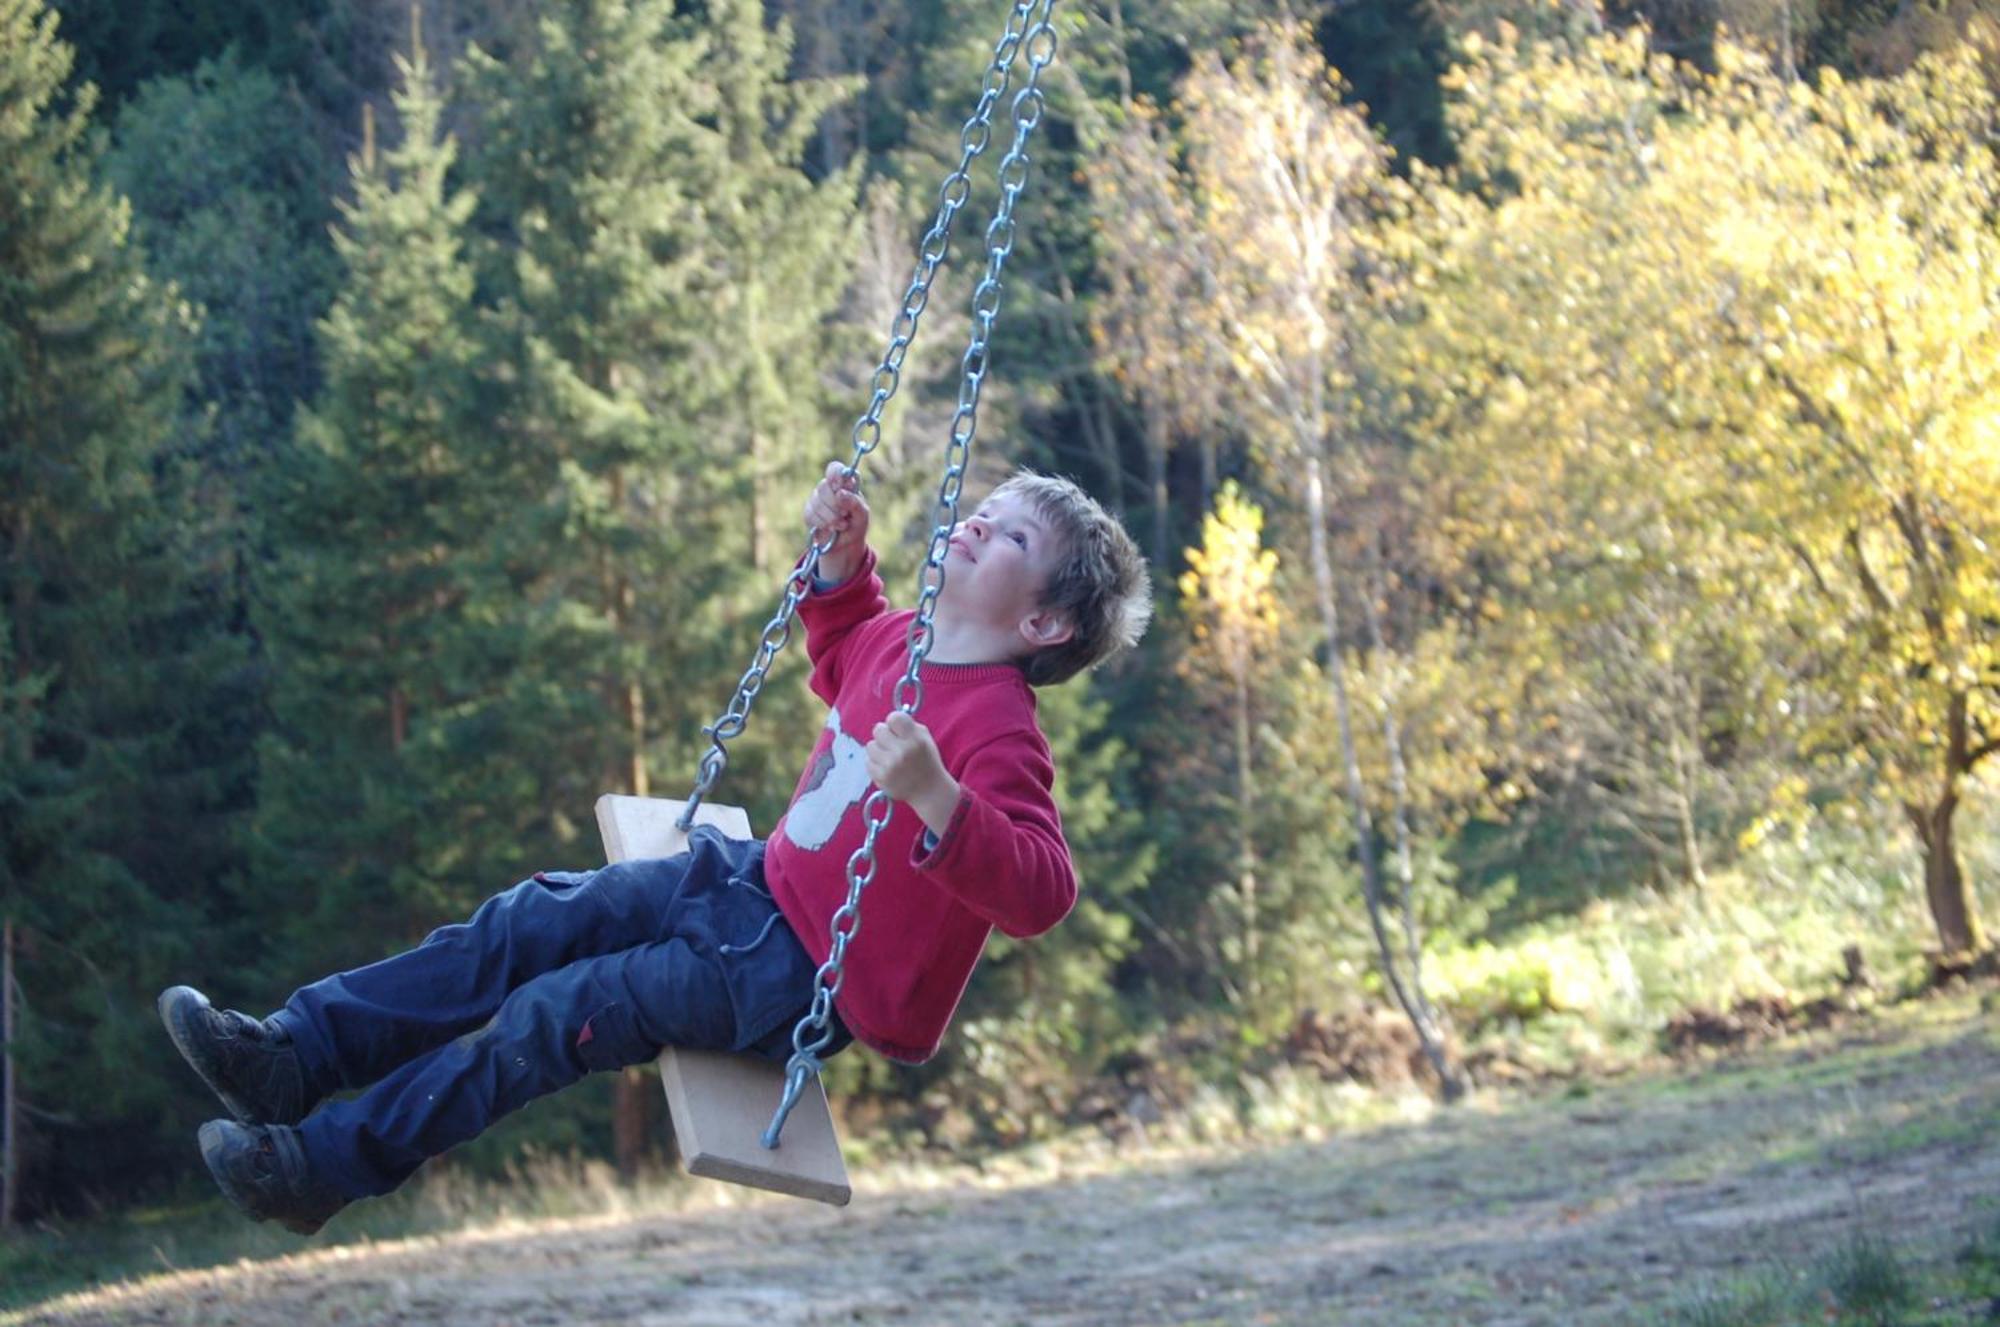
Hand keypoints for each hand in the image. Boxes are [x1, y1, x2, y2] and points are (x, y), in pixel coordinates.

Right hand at [803, 460, 868, 583]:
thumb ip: (855, 503)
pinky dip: (821, 523)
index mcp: (845, 484)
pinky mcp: (809, 512)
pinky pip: (809, 514)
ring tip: (840, 525)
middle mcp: (830, 489)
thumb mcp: (863, 516)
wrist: (845, 545)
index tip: (839, 487)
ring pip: (815, 501)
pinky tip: (830, 528)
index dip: (834, 475)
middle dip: (834, 504)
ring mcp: (817, 499)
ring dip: (829, 517)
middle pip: (823, 486)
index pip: (835, 469)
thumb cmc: (856, 526)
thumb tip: (840, 493)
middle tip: (844, 514)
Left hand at [866, 711, 958, 834]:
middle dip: (884, 735)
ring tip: (890, 757)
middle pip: (878, 729)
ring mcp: (890, 766)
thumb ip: (909, 726)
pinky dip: (876, 764)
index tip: (897, 729)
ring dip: (879, 750)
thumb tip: (889, 720)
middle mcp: (902, 752)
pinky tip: (887, 768)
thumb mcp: (925, 739)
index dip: (894, 722)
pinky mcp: (881, 778)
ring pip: (870, 746)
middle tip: (892, 743)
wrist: (929, 791)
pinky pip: (868, 762)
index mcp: (915, 739)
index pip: (893, 717)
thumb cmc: (926, 761)